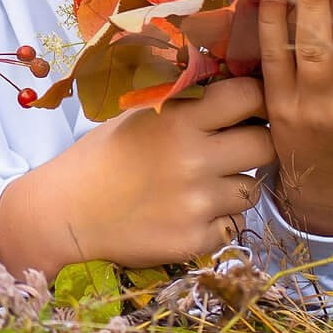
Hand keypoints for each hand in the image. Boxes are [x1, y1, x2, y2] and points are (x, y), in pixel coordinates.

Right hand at [0, 76, 275, 275]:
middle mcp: (195, 158)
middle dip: (256, 146)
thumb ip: (185, 107)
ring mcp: (199, 202)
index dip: (256, 100)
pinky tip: (186, 215)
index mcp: (178, 119)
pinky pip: (233, 227)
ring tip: (200, 188)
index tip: (250, 109)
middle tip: (235, 151)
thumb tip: (234, 93)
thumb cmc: (99, 158)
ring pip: (252, 191)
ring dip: (234, 188)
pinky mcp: (197, 239)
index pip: (250, 95)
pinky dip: (216, 222)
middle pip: (266, 145)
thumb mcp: (137, 117)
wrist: (65, 214)